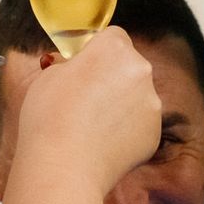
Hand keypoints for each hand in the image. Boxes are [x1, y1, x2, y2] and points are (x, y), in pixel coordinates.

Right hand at [13, 28, 160, 195]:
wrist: (63, 166)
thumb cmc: (49, 118)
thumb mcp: (48, 76)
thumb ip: (71, 64)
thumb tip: (75, 69)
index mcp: (114, 47)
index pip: (113, 36)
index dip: (97, 52)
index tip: (84, 67)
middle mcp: (140, 69)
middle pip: (129, 65)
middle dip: (112, 76)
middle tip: (85, 98)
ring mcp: (151, 102)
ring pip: (137, 95)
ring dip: (120, 104)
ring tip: (91, 125)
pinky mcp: (154, 132)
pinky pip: (140, 124)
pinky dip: (126, 130)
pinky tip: (102, 142)